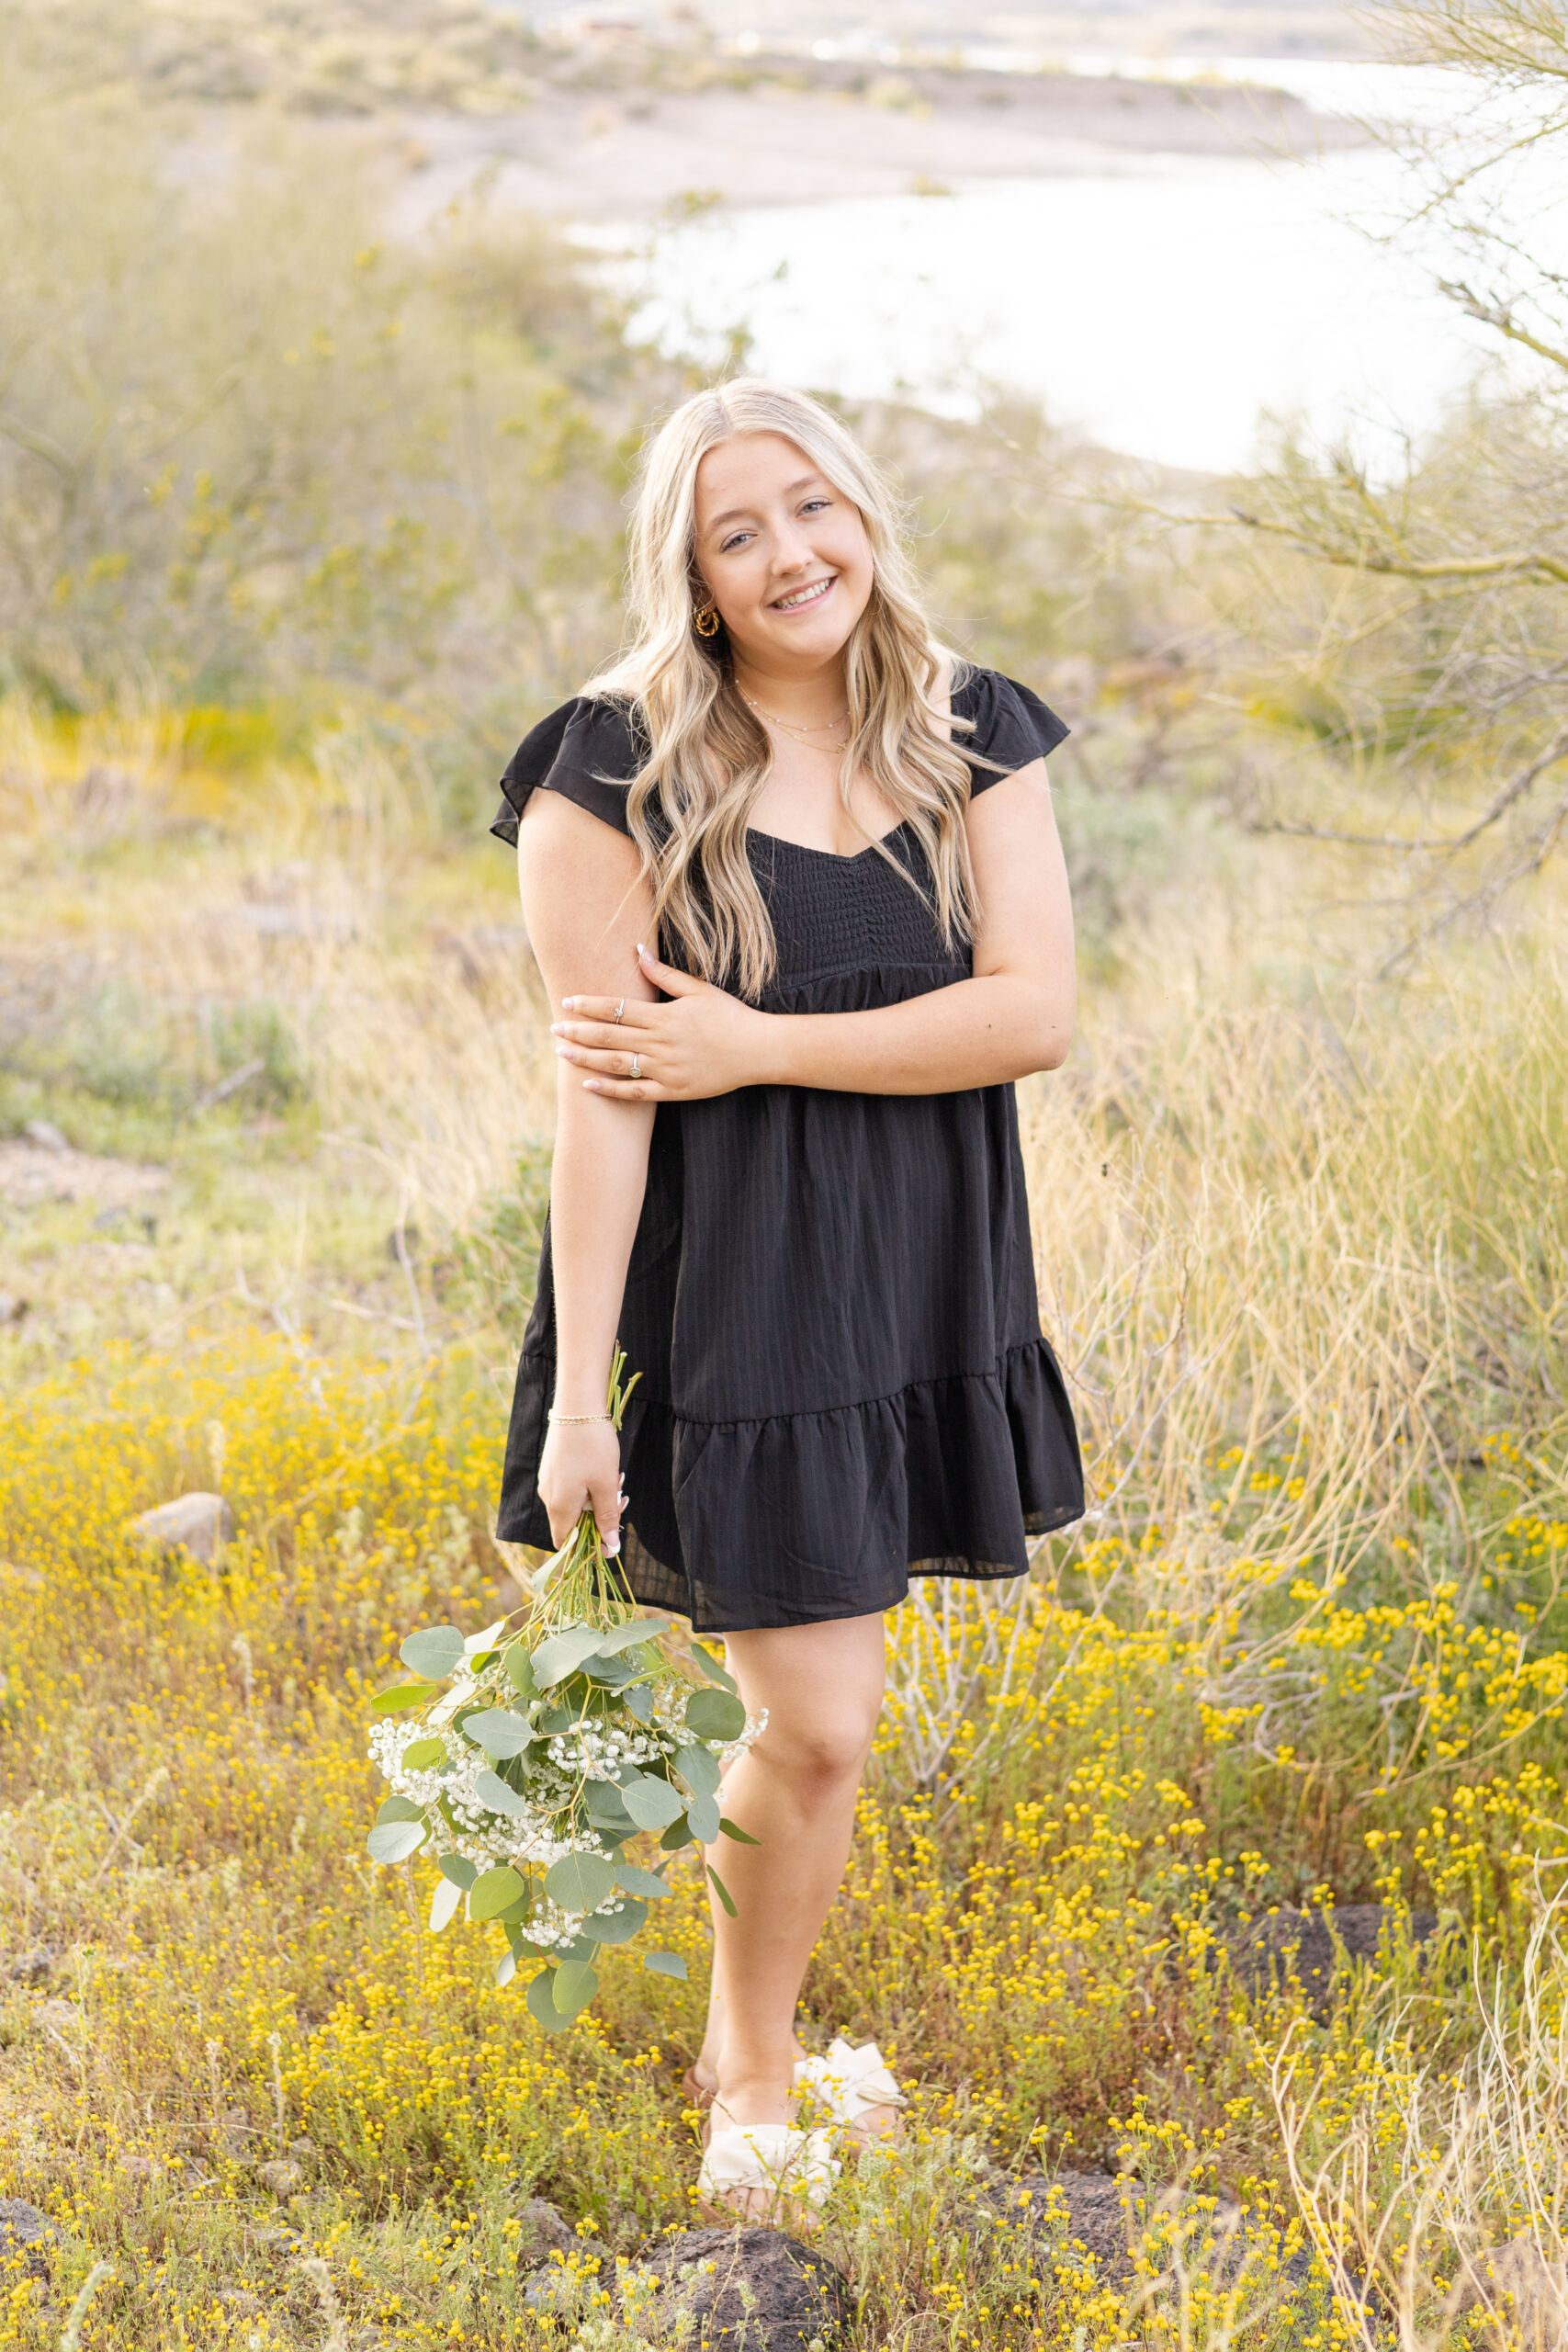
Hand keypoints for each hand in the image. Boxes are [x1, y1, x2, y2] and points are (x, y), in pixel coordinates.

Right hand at [537, 1419, 624, 1551]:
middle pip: (573, 1522)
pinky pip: (570, 1487)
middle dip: (599, 1516)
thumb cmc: (593, 1447)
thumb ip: (607, 1518)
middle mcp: (548, 1496)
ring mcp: (548, 1480)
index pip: (565, 1542)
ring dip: (597, 1497)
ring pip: (574, 1502)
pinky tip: (603, 1467)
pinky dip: (588, 1484)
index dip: (586, 1546)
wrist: (577, 1405)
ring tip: (615, 1478)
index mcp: (559, 1507)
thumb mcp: (606, 1485)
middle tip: (621, 1498)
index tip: (609, 1536)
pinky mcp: (552, 1466)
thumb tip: (610, 1549)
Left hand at [550, 944, 775, 1101]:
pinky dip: (610, 1089)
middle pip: (609, 1036)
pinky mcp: (673, 1091)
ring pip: (616, 1064)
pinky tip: (588, 1085)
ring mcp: (665, 1070)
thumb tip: (636, 950)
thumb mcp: (698, 989)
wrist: (758, 1051)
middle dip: (578, 1031)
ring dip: (586, 1058)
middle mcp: (660, 1044)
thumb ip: (663, 974)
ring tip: (562, 1051)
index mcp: (664, 1017)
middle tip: (554, 1027)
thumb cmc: (729, 1016)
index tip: (567, 1002)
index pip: (617, 1009)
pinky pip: (635, 1092)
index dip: (589, 1005)